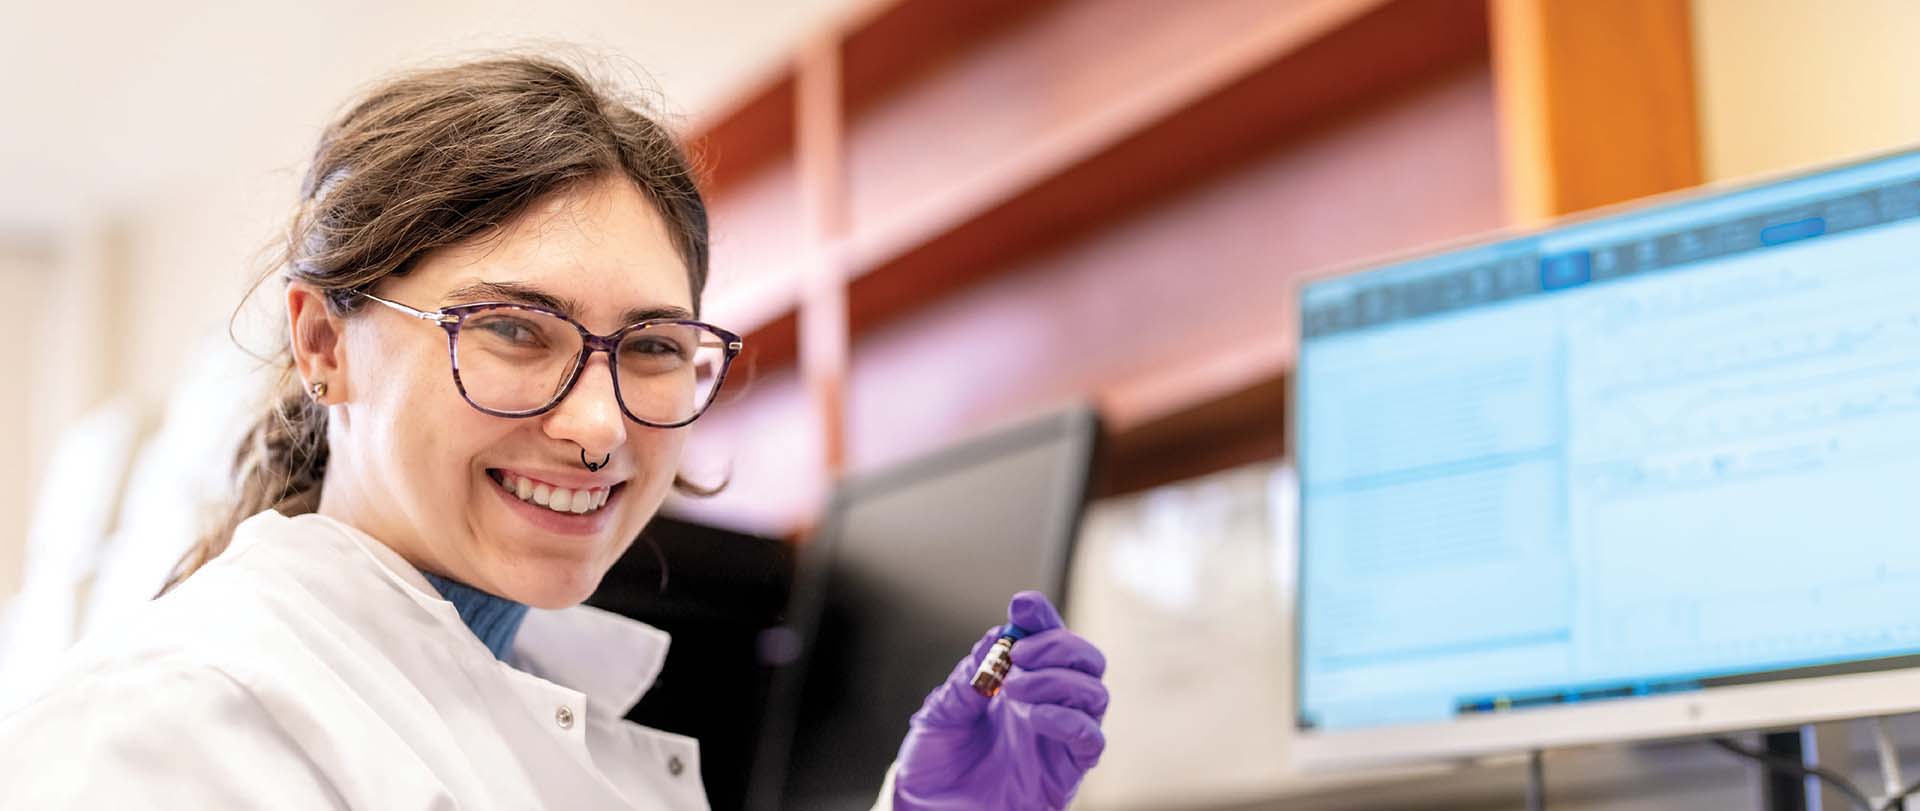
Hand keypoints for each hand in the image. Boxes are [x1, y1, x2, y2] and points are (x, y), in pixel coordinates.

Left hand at [892, 591, 1107, 810]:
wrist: (926, 808)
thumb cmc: (934, 761)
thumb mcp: (940, 711)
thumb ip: (970, 676)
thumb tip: (997, 636)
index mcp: (1019, 682)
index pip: (1046, 639)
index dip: (1041, 617)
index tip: (1022, 605)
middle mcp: (1047, 705)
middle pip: (1086, 659)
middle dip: (1059, 644)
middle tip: (1019, 655)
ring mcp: (1059, 738)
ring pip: (1095, 692)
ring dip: (1058, 679)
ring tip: (1014, 688)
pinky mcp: (1065, 773)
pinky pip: (1091, 739)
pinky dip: (1069, 720)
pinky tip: (1034, 716)